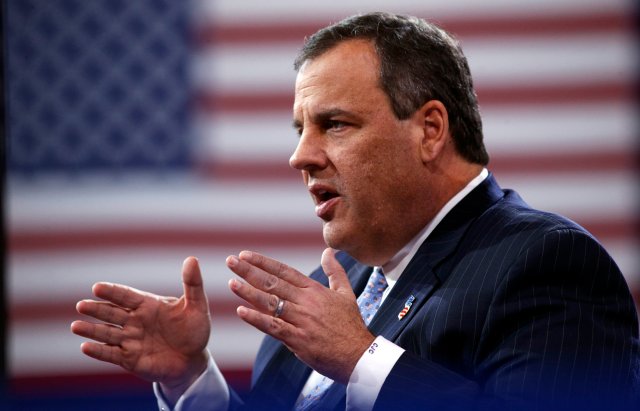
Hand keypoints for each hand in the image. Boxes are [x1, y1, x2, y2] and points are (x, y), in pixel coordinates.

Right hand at [70, 257, 210, 402]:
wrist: (193, 360)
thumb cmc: (194, 330)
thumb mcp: (197, 306)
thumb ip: (193, 284)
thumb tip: (192, 259)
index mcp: (148, 305)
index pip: (127, 296)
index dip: (112, 292)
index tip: (97, 287)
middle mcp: (135, 321)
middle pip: (112, 313)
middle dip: (97, 309)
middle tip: (81, 305)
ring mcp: (131, 340)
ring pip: (107, 333)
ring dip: (92, 330)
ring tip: (76, 326)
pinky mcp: (130, 359)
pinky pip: (111, 354)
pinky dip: (98, 351)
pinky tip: (85, 347)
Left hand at [227, 248, 374, 383]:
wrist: (359, 354)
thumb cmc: (351, 325)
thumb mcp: (345, 293)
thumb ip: (335, 271)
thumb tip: (328, 251)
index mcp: (314, 290)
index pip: (284, 271)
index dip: (263, 262)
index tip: (245, 254)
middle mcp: (306, 302)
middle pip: (273, 283)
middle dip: (250, 271)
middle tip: (231, 261)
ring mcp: (302, 320)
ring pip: (271, 303)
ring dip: (249, 292)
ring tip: (232, 283)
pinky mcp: (298, 339)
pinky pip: (274, 327)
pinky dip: (257, 319)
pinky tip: (241, 311)